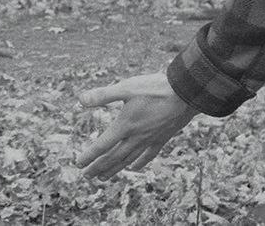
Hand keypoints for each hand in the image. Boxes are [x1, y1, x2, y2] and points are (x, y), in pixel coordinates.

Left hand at [76, 73, 196, 177]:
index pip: (102, 145)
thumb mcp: (126, 87)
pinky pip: (149, 155)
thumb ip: (103, 95)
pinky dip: (140, 163)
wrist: (186, 94)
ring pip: (129, 159)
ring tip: (104, 177)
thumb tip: (81, 100)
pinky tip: (135, 168)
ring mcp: (150, 139)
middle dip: (99, 167)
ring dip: (115, 169)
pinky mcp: (162, 138)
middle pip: (113, 157)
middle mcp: (136, 137)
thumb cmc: (155, 88)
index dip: (89, 156)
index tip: (78, 164)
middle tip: (87, 176)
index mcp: (124, 125)